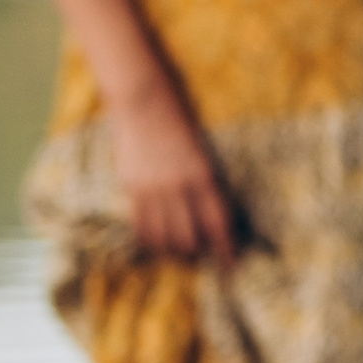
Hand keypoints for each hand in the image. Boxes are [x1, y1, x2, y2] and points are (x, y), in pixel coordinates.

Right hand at [109, 78, 236, 264]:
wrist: (143, 98)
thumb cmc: (181, 117)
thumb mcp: (203, 149)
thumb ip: (206, 180)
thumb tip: (212, 211)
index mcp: (204, 174)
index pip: (217, 223)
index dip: (225, 248)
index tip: (232, 264)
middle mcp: (178, 185)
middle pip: (190, 237)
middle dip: (199, 253)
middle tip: (204, 256)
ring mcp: (152, 188)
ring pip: (164, 237)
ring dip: (174, 251)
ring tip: (180, 253)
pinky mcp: (131, 186)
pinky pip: (140, 225)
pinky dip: (151, 239)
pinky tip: (157, 243)